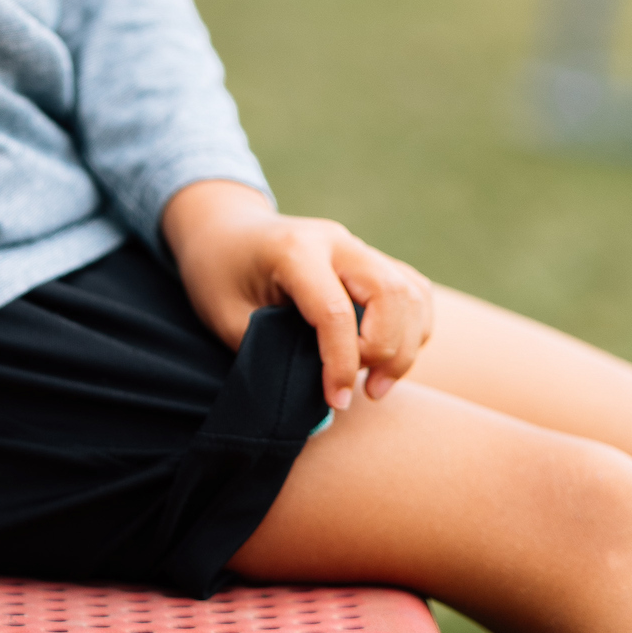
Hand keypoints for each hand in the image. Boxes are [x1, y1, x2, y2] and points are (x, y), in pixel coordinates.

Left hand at [161, 179, 431, 411]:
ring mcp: (355, 245)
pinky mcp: (369, 257)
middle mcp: (334, 241)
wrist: (222, 228)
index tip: (336, 402)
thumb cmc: (218, 274)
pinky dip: (413, 327)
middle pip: (391, 294)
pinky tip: (389, 357)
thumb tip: (323, 404)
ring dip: (405, 344)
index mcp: (294, 250)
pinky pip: (413, 289)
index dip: (342, 365)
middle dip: (388, 352)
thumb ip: (271, 355)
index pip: (336, 312)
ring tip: (376, 384)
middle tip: (365, 391)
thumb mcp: (227, 317)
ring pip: (411, 292)